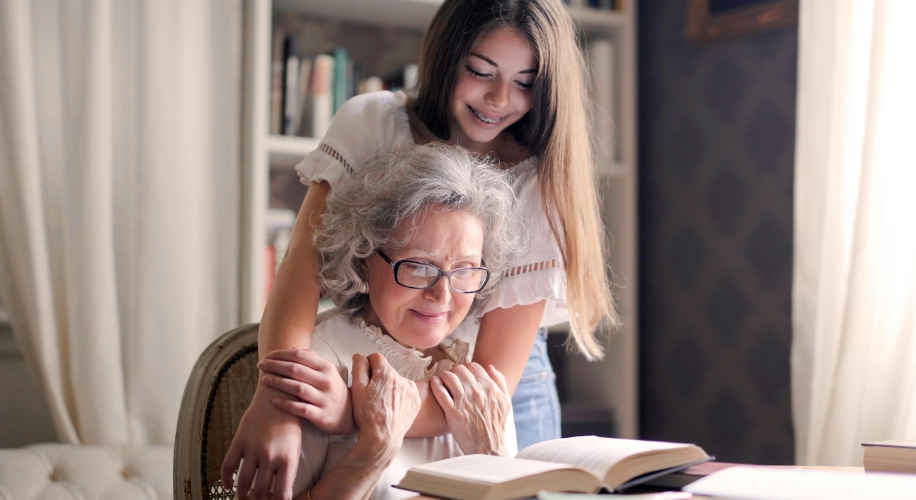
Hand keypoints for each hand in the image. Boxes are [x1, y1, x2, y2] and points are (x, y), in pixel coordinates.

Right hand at [221, 384, 301, 499]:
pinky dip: (226, 479)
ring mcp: (253, 449)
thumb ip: (287, 470)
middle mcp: (270, 456)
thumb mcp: (295, 447)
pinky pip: (228, 465)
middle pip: (261, 491)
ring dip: (243, 495)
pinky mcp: (239, 441)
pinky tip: (228, 485)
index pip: (282, 494)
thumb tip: (279, 493)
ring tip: (244, 498)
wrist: (278, 396)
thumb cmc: (290, 424)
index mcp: (288, 459)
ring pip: (243, 482)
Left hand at [258, 348, 353, 433]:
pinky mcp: (321, 415)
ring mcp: (324, 399)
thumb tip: (292, 349)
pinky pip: (300, 409)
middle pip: (295, 370)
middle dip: (275, 366)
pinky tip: (273, 401)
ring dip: (277, 383)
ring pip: (296, 388)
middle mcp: (326, 381)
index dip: (281, 354)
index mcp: (326, 368)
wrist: (349, 415)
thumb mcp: (328, 372)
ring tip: (263, 380)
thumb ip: (312, 360)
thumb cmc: (333, 390)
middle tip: (260, 365)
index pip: (300, 356)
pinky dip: (286, 404)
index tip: (268, 356)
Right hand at [350, 353, 420, 461]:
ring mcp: (411, 390)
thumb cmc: (367, 415)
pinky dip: (400, 395)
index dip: (368, 365)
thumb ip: (359, 367)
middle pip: (387, 370)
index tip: (365, 378)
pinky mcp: (416, 400)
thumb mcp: (357, 389)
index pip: (376, 357)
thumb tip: (360, 355)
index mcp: (386, 374)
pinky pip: (407, 391)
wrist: (383, 438)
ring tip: (382, 402)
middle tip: (372, 394)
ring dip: (390, 386)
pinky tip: (392, 406)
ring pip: (397, 380)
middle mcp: (402, 378)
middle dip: (379, 377)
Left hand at [431, 362, 511, 456]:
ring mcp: (464, 401)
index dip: (467, 368)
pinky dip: (435, 384)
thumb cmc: (497, 425)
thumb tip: (490, 367)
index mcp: (489, 388)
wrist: (488, 447)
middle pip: (460, 370)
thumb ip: (499, 382)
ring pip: (449, 377)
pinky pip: (440, 392)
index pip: (474, 366)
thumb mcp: (505, 402)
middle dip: (454, 371)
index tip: (463, 375)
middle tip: (451, 377)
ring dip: (443, 375)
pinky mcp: (452, 412)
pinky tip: (434, 383)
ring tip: (441, 379)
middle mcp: (476, 392)